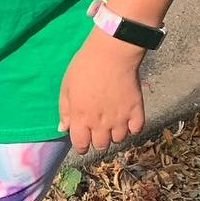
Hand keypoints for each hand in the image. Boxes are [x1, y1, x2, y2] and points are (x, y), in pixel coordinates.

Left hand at [58, 30, 145, 153]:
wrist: (111, 53)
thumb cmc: (84, 67)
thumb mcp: (66, 88)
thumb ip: (65, 110)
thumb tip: (63, 128)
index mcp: (81, 119)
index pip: (81, 145)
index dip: (82, 146)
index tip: (83, 142)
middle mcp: (100, 124)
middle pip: (101, 145)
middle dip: (97, 140)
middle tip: (97, 130)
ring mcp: (120, 118)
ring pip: (119, 139)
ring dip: (114, 134)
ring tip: (112, 122)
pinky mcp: (136, 110)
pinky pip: (136, 129)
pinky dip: (132, 127)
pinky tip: (127, 119)